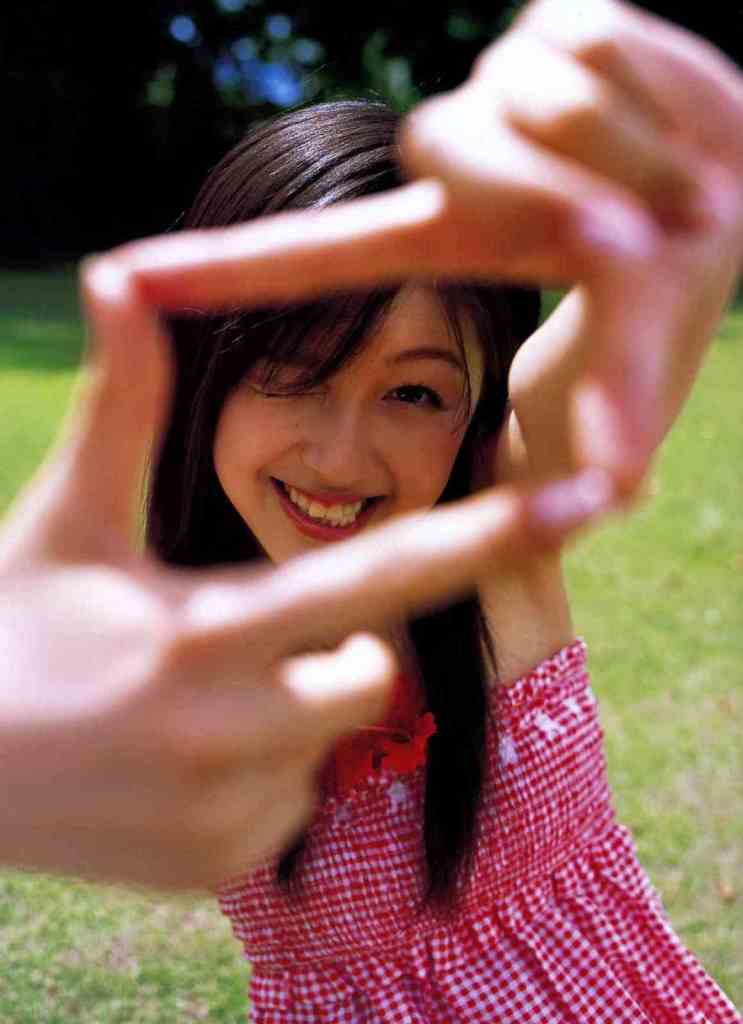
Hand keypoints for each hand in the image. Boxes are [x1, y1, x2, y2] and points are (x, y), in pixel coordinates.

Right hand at [0, 255, 605, 892]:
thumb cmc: (9, 631)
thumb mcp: (69, 519)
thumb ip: (121, 406)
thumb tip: (120, 273)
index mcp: (208, 630)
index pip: (376, 578)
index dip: (481, 537)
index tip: (581, 504)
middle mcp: (233, 732)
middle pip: (371, 672)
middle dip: (334, 645)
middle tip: (234, 636)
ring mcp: (228, 814)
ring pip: (328, 739)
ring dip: (286, 710)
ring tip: (186, 702)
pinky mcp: (219, 867)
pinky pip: (290, 804)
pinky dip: (257, 774)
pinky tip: (175, 762)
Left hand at [127, 0, 742, 496]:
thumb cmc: (672, 306)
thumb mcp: (636, 378)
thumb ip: (611, 432)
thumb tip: (616, 488)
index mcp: (454, 246)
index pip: (320, 255)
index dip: (225, 268)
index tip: (132, 285)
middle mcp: (467, 159)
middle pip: (448, 139)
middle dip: (546, 195)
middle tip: (621, 240)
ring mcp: (514, 84)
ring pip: (531, 83)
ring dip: (620, 150)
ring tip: (660, 187)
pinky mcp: (570, 17)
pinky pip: (585, 29)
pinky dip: (653, 81)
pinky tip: (674, 123)